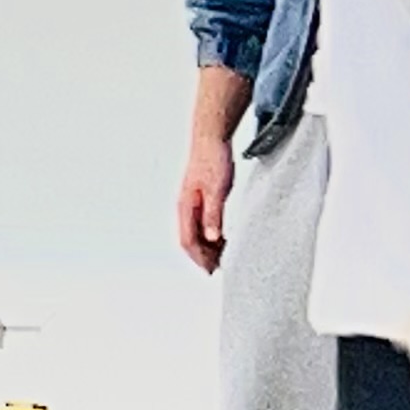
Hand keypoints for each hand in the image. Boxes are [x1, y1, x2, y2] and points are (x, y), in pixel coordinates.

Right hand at [176, 133, 235, 272]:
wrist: (211, 138)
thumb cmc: (213, 160)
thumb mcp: (217, 189)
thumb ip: (214, 214)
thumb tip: (212, 238)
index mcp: (186, 206)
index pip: (188, 241)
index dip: (200, 258)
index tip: (212, 270)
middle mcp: (185, 207)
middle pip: (190, 240)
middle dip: (203, 257)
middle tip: (220, 269)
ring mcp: (191, 203)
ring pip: (196, 233)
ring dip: (208, 248)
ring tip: (224, 257)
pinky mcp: (200, 199)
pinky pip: (203, 224)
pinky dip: (212, 236)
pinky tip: (224, 239)